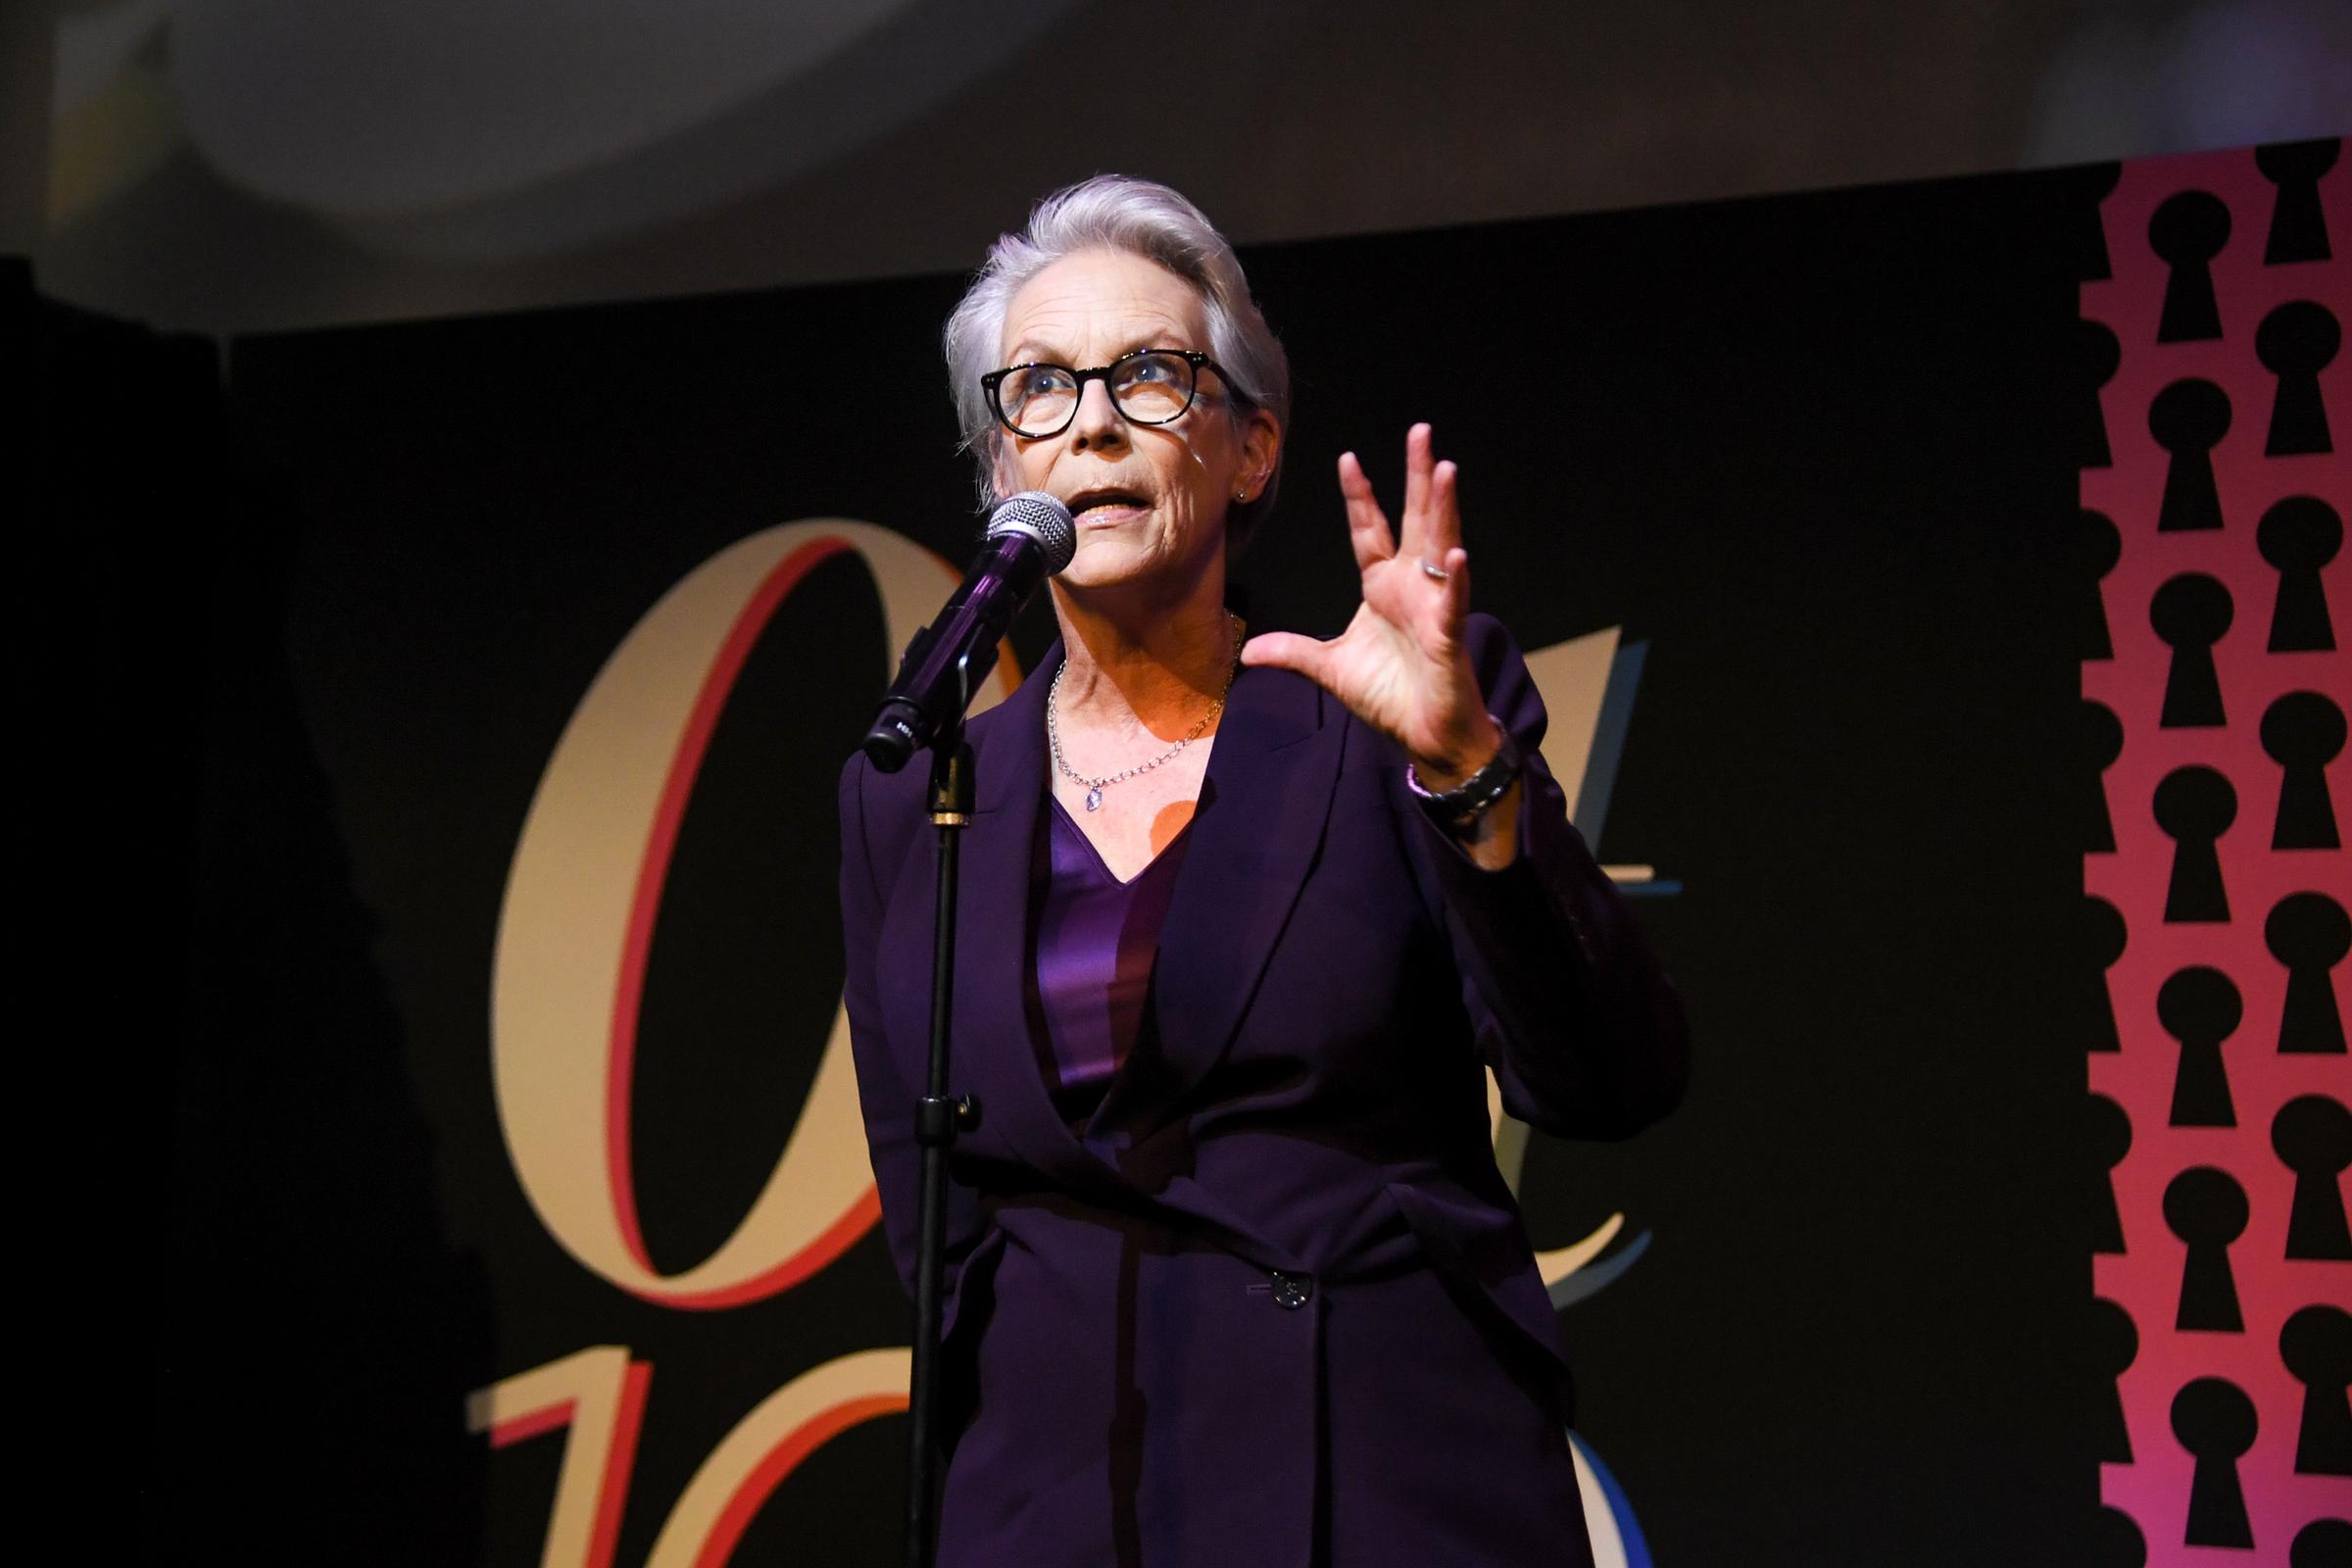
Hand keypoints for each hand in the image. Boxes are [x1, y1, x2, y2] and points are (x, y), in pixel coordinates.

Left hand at [1241, 424, 1502, 787]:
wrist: (1425, 737)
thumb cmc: (1389, 697)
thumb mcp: (1329, 670)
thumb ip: (1294, 653)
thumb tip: (1248, 652)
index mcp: (1382, 588)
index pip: (1369, 532)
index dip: (1360, 497)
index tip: (1348, 458)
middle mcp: (1411, 588)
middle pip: (1415, 521)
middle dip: (1417, 477)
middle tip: (1421, 432)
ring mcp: (1433, 607)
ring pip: (1439, 547)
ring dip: (1443, 509)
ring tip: (1445, 469)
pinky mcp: (1447, 637)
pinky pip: (1451, 603)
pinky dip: (1452, 580)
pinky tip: (1455, 554)